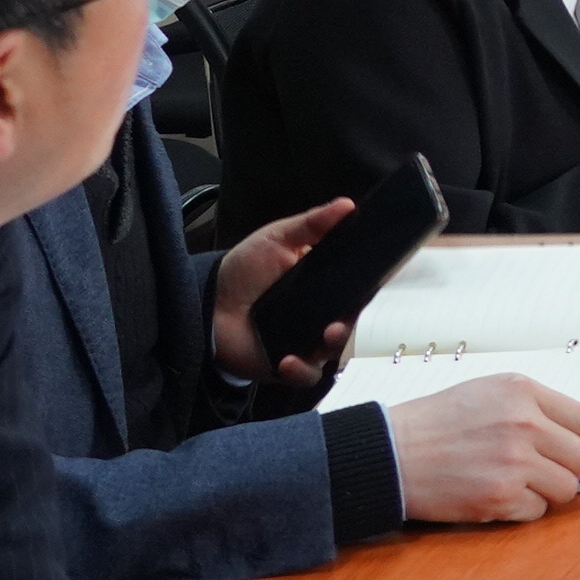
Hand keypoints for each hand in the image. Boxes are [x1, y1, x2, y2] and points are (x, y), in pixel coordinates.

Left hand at [204, 196, 359, 383]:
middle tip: (342, 318)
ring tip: (326, 336)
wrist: (206, 304)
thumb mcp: (275, 238)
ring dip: (334, 345)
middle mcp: (319, 316)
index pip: (355, 290)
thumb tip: (347, 204)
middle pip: (350, 322)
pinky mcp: (287, 365)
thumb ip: (311, 224)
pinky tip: (288, 361)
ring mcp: (305, 342)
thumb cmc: (243, 271)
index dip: (367, 289)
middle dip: (351, 322)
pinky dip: (301, 371)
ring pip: (333, 351)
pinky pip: (305, 375)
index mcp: (323, 286)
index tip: (373, 285)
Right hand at [387, 371, 579, 525]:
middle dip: (567, 467)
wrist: (392, 453)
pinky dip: (523, 508)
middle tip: (540, 468)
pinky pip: (538, 510)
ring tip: (513, 480)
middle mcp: (523, 424)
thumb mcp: (487, 392)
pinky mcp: (500, 497)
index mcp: (523, 393)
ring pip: (566, 488)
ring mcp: (513, 462)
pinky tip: (496, 494)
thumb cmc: (436, 423)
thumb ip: (534, 407)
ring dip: (547, 490)